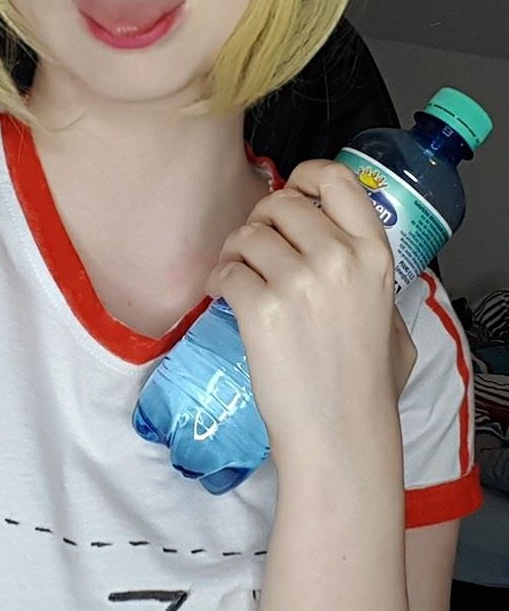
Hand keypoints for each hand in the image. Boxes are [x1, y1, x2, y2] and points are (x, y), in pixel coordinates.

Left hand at [203, 160, 417, 468]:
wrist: (339, 433)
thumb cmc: (366, 387)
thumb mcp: (392, 322)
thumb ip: (371, 281)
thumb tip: (349, 255)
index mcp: (374, 254)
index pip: (337, 179)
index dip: (304, 177)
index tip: (289, 193)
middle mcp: (338, 257)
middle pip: (280, 205)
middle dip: (260, 223)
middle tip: (255, 252)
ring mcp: (299, 281)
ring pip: (247, 235)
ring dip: (235, 253)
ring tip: (240, 279)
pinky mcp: (260, 308)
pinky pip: (225, 270)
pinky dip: (218, 281)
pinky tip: (224, 298)